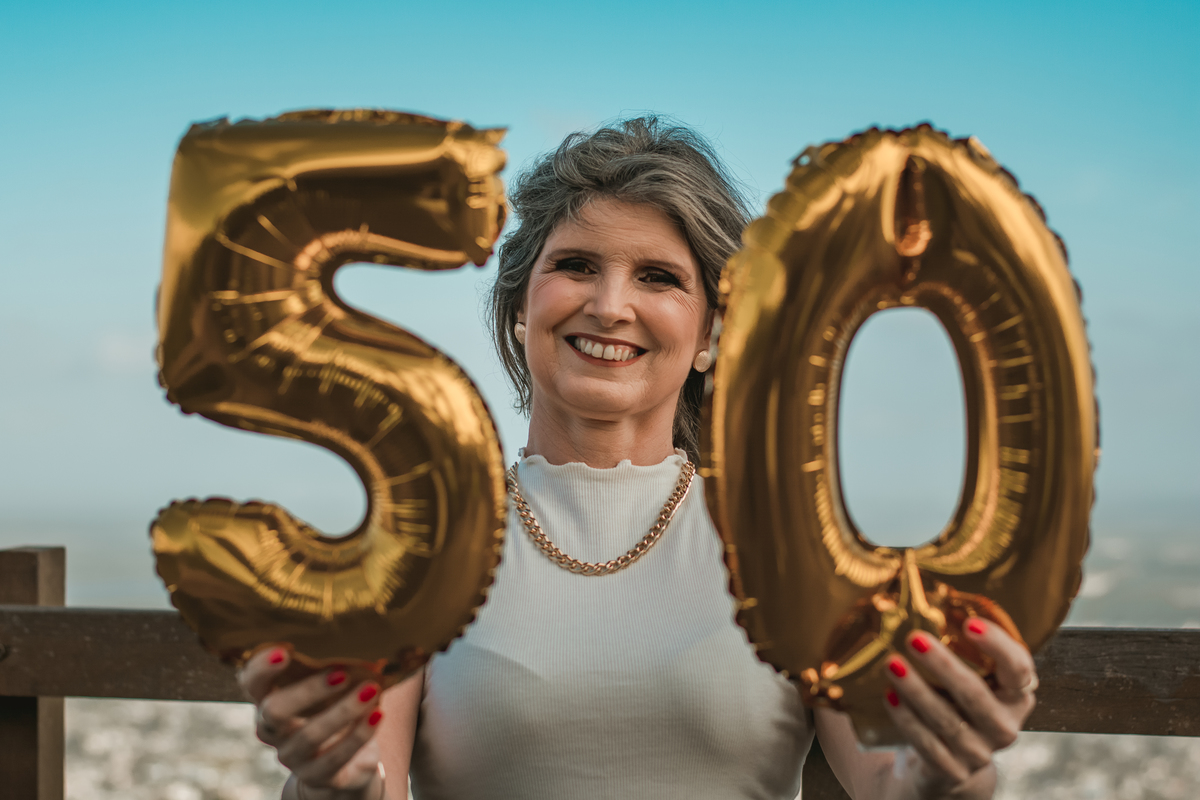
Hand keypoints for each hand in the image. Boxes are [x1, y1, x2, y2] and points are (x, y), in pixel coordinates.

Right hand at [238, 646, 385, 798]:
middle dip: (307, 691)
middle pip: (274, 711)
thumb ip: (327, 665)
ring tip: (371, 689)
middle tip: (341, 673)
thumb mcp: (325, 688)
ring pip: (309, 736)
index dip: (261, 668)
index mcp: (269, 700)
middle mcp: (273, 730)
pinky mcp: (318, 776)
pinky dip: (359, 735)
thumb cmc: (331, 710)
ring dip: (343, 711)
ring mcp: (293, 756)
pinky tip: (378, 714)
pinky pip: (336, 758)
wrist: (342, 765)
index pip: (251, 684)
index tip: (285, 649)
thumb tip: (358, 632)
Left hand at [883, 620, 1037, 794]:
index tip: (969, 622)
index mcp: (1016, 695)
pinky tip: (889, 696)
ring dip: (917, 690)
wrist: (949, 764)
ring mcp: (980, 752)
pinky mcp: (953, 772)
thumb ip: (960, 650)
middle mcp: (1004, 726)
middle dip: (944, 665)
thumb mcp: (969, 679)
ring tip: (891, 663)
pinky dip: (907, 719)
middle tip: (913, 638)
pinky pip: (928, 744)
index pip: (1019, 669)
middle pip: (977, 695)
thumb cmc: (957, 705)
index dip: (998, 646)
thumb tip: (922, 597)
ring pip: (948, 720)